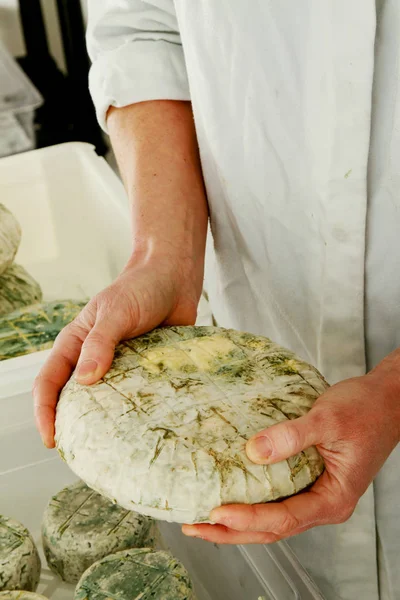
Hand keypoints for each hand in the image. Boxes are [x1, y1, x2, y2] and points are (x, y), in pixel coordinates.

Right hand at [33, 250, 201, 447]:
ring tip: (115, 450)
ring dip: (109, 424)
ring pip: (108, 404)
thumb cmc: (140, 288)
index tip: (52, 439)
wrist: (175, 278)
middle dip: (74, 426)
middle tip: (83, 454)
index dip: (44, 412)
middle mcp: (94, 360)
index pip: (49, 382)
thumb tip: (84, 380)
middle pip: (75, 400)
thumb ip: (100, 342)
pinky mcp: (147, 372)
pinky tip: (148, 430)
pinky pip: (140, 398)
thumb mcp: (116, 311)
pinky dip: (141, 413)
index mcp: (76, 345)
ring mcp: (121, 369)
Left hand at [183, 367, 399, 543]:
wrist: (386, 400)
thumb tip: (253, 452)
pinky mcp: (309, 480)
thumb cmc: (365, 409)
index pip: (284, 519)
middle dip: (232, 531)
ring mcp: (316, 494)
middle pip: (272, 528)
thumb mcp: (328, 419)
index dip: (247, 518)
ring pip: (273, 517)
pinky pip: (277, 498)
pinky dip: (252, 501)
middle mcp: (324, 504)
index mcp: (334, 498)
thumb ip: (292, 436)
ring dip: (239, 521)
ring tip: (202, 518)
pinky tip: (230, 493)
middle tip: (194, 526)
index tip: (216, 512)